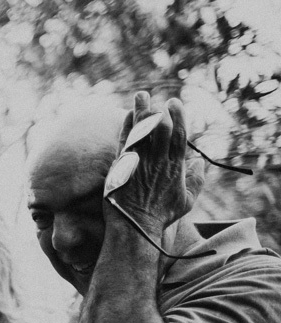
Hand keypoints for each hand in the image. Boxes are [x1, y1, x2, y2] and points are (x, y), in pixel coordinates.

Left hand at [110, 92, 193, 234]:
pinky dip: (127, 126)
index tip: (175, 103)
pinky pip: (125, 141)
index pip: (180, 135)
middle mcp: (158, 161)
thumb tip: (201, 163)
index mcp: (175, 166)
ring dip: (141, 111)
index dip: (179, 116)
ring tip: (141, 96)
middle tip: (156, 98)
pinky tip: (128, 115)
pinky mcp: (121, 166)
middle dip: (159, 110)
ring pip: (142, 130)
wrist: (135, 227)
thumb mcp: (186, 200)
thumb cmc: (161, 215)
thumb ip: (196, 180)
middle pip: (161, 128)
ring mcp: (139, 162)